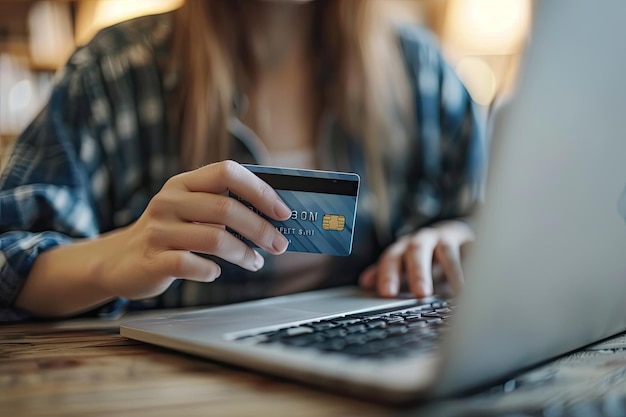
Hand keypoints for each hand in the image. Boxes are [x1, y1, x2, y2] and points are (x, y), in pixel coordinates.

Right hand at [99, 160, 290, 299]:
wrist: (120, 260)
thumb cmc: (169, 233)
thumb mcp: (190, 209)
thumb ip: (222, 206)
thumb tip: (274, 216)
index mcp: (184, 183)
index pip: (227, 172)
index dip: (259, 190)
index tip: (283, 211)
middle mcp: (170, 201)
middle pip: (226, 209)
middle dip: (260, 229)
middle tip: (279, 245)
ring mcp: (159, 230)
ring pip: (215, 239)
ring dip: (243, 253)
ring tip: (256, 262)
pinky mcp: (153, 260)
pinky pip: (191, 264)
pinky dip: (211, 271)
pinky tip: (215, 272)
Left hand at [359, 220, 473, 297]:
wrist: (454, 236)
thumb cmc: (425, 256)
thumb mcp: (405, 266)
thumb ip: (386, 273)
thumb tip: (365, 282)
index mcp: (403, 248)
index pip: (391, 258)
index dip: (388, 274)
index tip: (387, 293)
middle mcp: (424, 240)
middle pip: (416, 251)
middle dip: (418, 272)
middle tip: (421, 294)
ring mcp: (448, 239)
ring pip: (447, 251)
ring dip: (453, 272)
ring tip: (460, 294)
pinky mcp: (471, 241)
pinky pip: (474, 250)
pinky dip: (477, 266)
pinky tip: (482, 283)